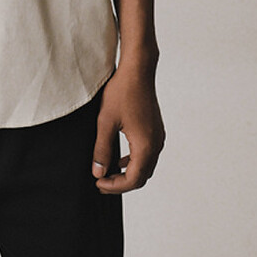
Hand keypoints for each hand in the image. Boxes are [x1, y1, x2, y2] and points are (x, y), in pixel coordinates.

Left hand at [91, 66, 164, 193]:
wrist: (138, 70)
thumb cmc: (122, 92)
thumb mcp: (105, 121)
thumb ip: (102, 149)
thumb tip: (98, 173)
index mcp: (145, 146)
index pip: (133, 179)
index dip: (115, 186)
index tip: (98, 184)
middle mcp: (156, 144)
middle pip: (141, 176)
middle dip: (121, 183)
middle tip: (101, 182)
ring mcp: (158, 136)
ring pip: (145, 166)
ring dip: (128, 173)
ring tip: (107, 172)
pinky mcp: (155, 129)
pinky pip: (147, 154)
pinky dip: (134, 161)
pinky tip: (119, 158)